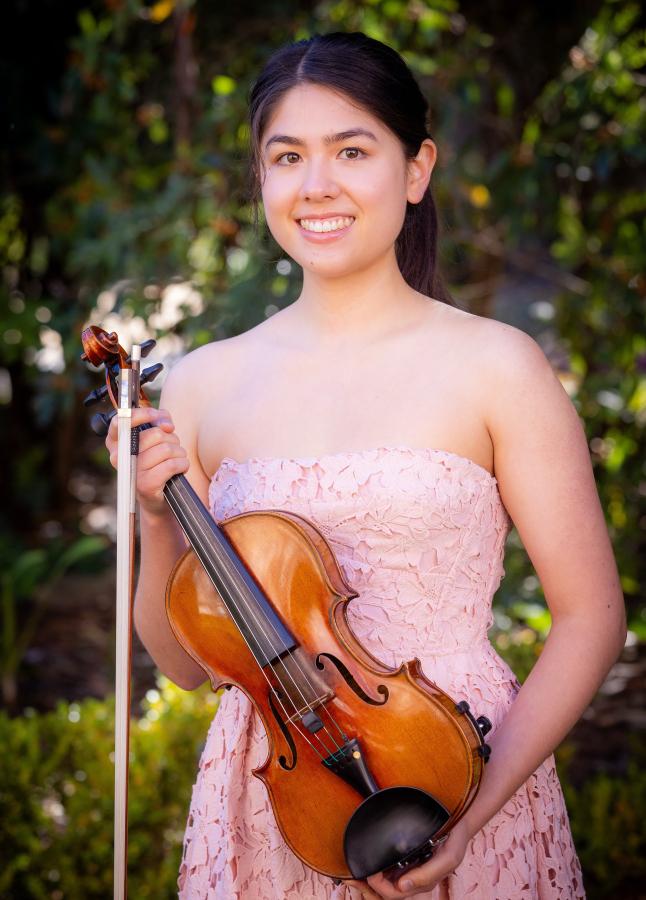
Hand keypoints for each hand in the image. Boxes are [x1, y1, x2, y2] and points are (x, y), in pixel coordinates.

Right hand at [105, 406, 188, 514]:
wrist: (157, 495)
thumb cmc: (156, 461)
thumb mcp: (155, 436)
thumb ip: (158, 419)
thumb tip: (166, 424)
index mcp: (116, 442)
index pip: (121, 421)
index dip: (140, 415)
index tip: (154, 415)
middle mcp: (119, 457)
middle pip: (155, 434)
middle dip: (171, 439)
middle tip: (171, 448)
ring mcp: (131, 471)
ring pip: (166, 449)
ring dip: (179, 453)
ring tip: (176, 460)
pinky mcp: (144, 485)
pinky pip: (171, 465)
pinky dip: (182, 464)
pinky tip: (180, 468)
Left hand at [343, 819, 470, 898]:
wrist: (458, 822)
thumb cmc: (454, 841)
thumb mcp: (449, 858)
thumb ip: (428, 874)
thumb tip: (402, 886)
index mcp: (421, 883)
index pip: (395, 894)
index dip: (380, 888)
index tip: (370, 874)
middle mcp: (412, 880)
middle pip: (386, 895)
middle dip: (367, 891)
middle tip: (351, 879)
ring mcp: (407, 871)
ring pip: (383, 888)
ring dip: (367, 886)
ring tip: (351, 878)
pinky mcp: (403, 861)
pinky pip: (386, 874)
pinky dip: (372, 875)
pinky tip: (362, 868)